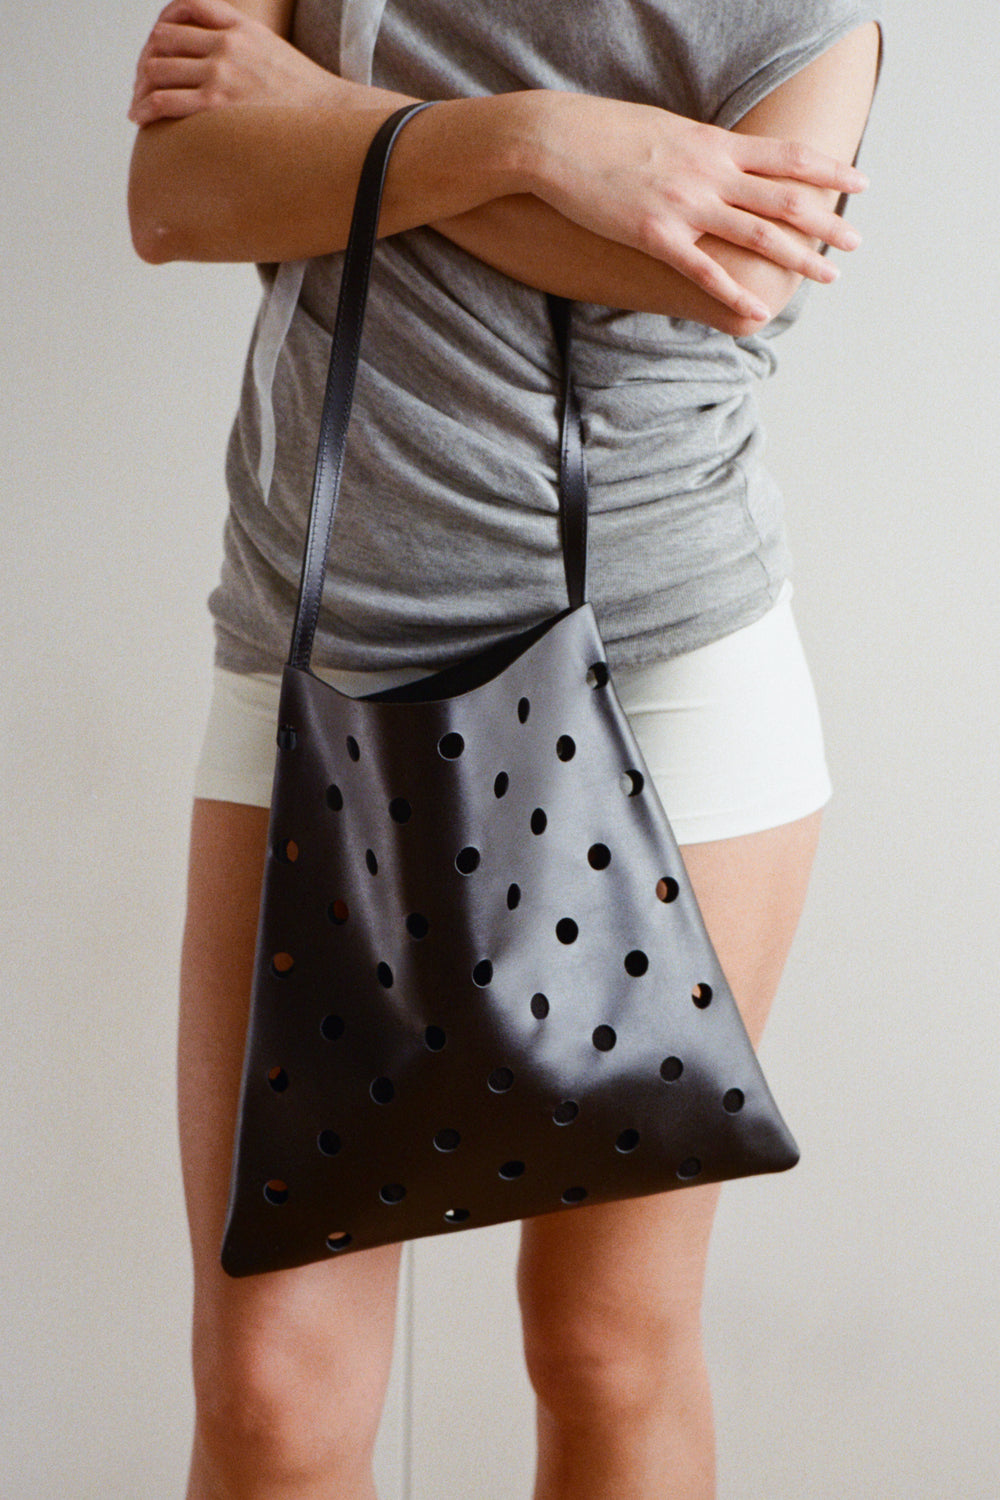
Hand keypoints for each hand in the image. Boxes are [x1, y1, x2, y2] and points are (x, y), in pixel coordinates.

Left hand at [128, 0, 338, 124]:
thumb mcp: (273, 51)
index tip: (154, 52)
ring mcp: (221, 72)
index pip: (184, 8)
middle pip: (163, 39)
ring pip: (157, 68)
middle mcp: (227, 43)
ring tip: (138, 107)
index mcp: (240, 25)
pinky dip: (146, 108)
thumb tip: (222, 57)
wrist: (330, 118)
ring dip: (141, 87)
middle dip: (145, 62)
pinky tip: (141, 120)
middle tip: (141, 85)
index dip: (161, 29)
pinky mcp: (217, 104)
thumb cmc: (303, 98)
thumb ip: (244, 44)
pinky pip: (165, 100)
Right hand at [519, 91, 867, 321]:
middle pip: (783, 198)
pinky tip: (760, 309)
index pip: (786, 156)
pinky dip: (736, 292)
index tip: (859, 182)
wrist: (555, 140)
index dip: (827, 170)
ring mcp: (684, 204)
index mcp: (714, 143)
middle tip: (857, 242)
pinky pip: (704, 271)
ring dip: (798, 258)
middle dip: (826, 222)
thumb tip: (726, 160)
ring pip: (756, 235)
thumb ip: (703, 150)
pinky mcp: (655, 234)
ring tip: (828, 277)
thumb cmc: (606, 134)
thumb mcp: (667, 131)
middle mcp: (709, 172)